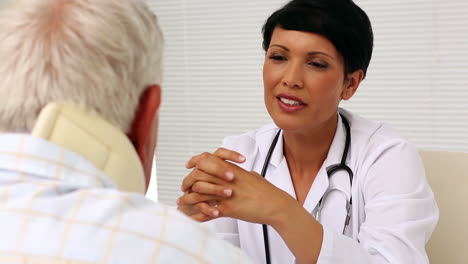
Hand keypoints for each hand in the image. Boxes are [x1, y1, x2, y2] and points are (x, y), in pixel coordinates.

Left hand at [178, 148, 295, 225]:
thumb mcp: (253, 177)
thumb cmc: (267, 192)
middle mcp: (226, 180)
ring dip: (188, 199)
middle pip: (198, 175)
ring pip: (199, 193)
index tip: (189, 165)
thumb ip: (244, 174)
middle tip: (184, 187)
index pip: (207, 159)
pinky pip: (207, 212)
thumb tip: (245, 173)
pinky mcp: (228, 209)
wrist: (275, 204)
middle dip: (187, 182)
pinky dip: (197, 216)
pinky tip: (192, 218)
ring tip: (182, 203)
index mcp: (231, 169)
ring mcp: (226, 194)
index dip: (195, 161)